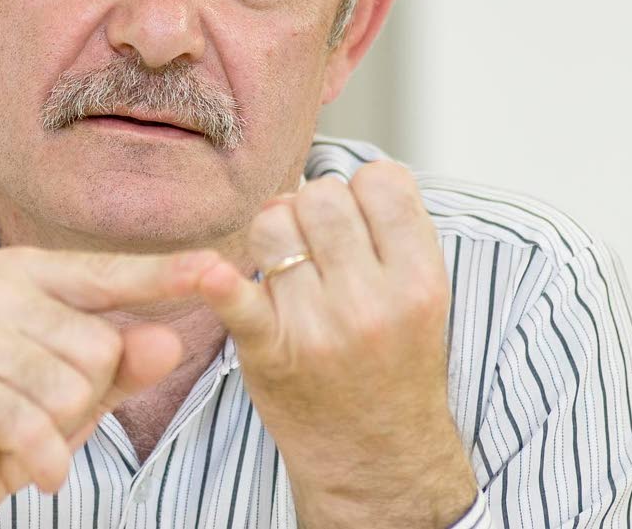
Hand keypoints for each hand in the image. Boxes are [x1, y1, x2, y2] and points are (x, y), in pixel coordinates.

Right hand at [0, 246, 213, 528]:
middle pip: (100, 346)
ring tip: (24, 429)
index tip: (220, 268)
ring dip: (60, 429)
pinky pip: (36, 428)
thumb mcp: (85, 391)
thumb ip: (128, 364)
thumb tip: (166, 341)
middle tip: (40, 409)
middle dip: (87, 396)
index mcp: (27, 273)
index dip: (169, 276)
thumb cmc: (13, 419)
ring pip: (72, 388)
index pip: (113, 274)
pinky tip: (27, 463)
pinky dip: (43, 460)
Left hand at [197, 161, 476, 528]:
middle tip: (316, 242)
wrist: (379, 460)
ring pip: (274, 223)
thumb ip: (392, 234)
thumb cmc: (395, 367)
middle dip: (313, 207)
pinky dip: (218, 283)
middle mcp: (372, 301)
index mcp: (419, 280)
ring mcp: (319, 327)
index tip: (357, 217)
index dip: (362, 189)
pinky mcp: (270, 352)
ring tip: (287, 264)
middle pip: (322, 196)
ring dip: (273, 233)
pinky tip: (209, 273)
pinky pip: (240, 300)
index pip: (382, 180)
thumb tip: (334, 172)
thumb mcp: (422, 298)